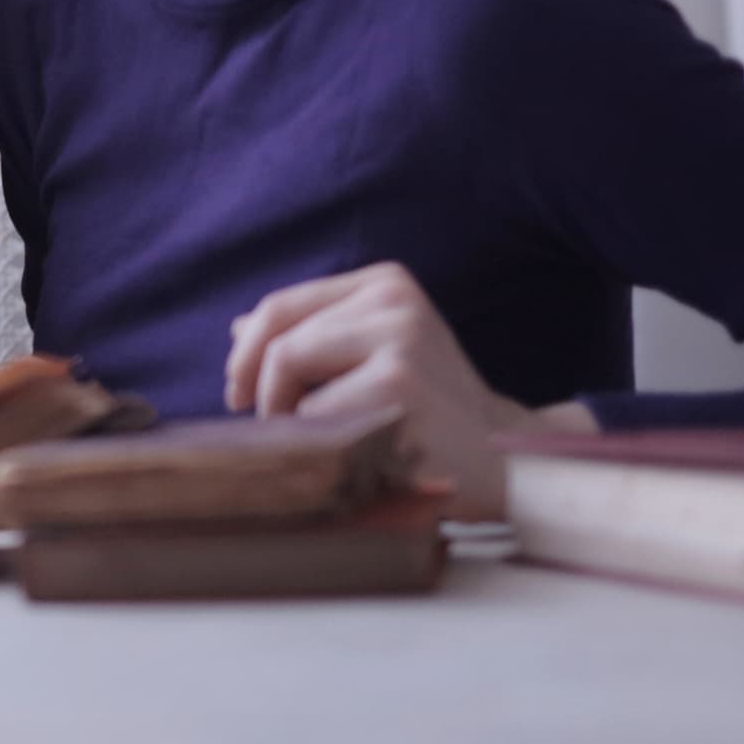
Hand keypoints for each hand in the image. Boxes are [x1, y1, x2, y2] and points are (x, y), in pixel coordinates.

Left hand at [223, 261, 588, 519]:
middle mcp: (395, 303)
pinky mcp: (399, 389)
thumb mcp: (375, 355)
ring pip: (288, 375)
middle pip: (278, 341)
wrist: (504, 459)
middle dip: (260, 390)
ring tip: (325, 443)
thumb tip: (239, 328)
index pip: (281, 307)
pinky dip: (319, 445)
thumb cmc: (428, 410)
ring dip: (287, 420)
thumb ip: (313, 336)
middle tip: (271, 427)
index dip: (245, 354)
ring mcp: (401, 343)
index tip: (239, 393)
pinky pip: (315, 418)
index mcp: (386, 285)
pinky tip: (354, 458)